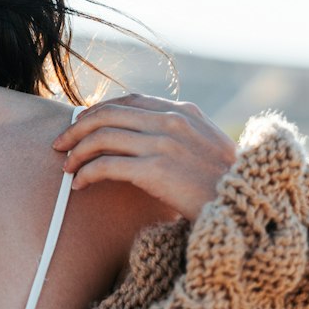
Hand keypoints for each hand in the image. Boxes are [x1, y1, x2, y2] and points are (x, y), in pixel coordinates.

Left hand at [52, 94, 238, 223]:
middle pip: (108, 114)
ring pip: (102, 137)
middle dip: (77, 128)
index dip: (98, 111)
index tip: (80, 126)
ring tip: (67, 168)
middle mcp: (172, 120)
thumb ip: (180, 135)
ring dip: (77, 152)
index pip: (129, 100)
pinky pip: (106, 164)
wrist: (247, 208)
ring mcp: (164, 143)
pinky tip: (81, 184)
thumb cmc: (225, 186)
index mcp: (184, 112)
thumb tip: (143, 137)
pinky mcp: (156, 169)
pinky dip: (87, 172)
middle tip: (60, 145)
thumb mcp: (208, 148)